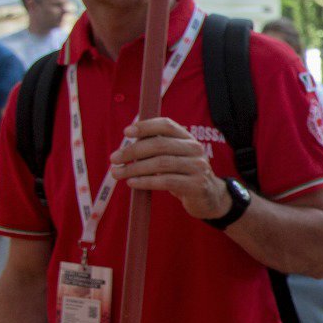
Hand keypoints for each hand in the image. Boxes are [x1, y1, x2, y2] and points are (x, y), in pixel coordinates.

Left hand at [110, 118, 228, 219]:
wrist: (209, 197)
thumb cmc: (183, 175)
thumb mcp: (173, 157)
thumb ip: (156, 149)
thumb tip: (127, 145)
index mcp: (188, 138)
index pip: (167, 125)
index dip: (146, 126)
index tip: (126, 132)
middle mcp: (195, 149)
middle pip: (160, 145)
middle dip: (132, 151)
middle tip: (114, 159)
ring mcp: (198, 167)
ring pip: (161, 164)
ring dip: (134, 168)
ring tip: (118, 173)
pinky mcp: (196, 185)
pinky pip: (166, 181)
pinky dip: (145, 181)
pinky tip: (132, 183)